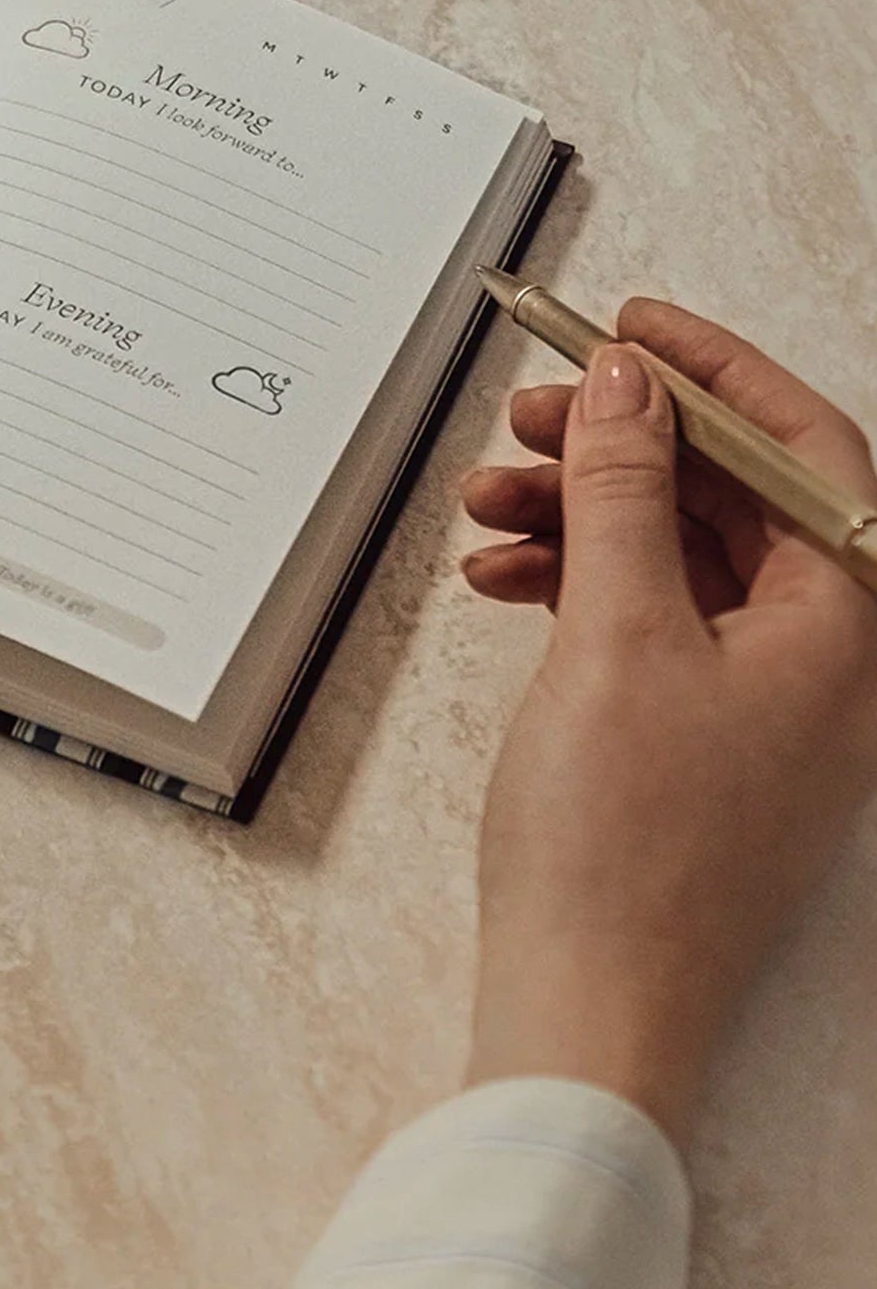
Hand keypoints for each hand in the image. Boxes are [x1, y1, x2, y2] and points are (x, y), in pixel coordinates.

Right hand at [458, 299, 876, 1145]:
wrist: (589, 1000)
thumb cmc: (623, 845)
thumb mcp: (618, 631)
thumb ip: (626, 490)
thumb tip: (629, 384)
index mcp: (846, 625)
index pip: (803, 448)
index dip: (714, 371)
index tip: (627, 326)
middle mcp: (824, 656)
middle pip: (731, 496)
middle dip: (623, 444)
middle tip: (530, 414)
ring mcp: (764, 699)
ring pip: (678, 553)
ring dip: (581, 512)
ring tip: (486, 504)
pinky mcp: (701, 731)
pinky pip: (648, 614)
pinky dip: (575, 580)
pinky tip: (503, 578)